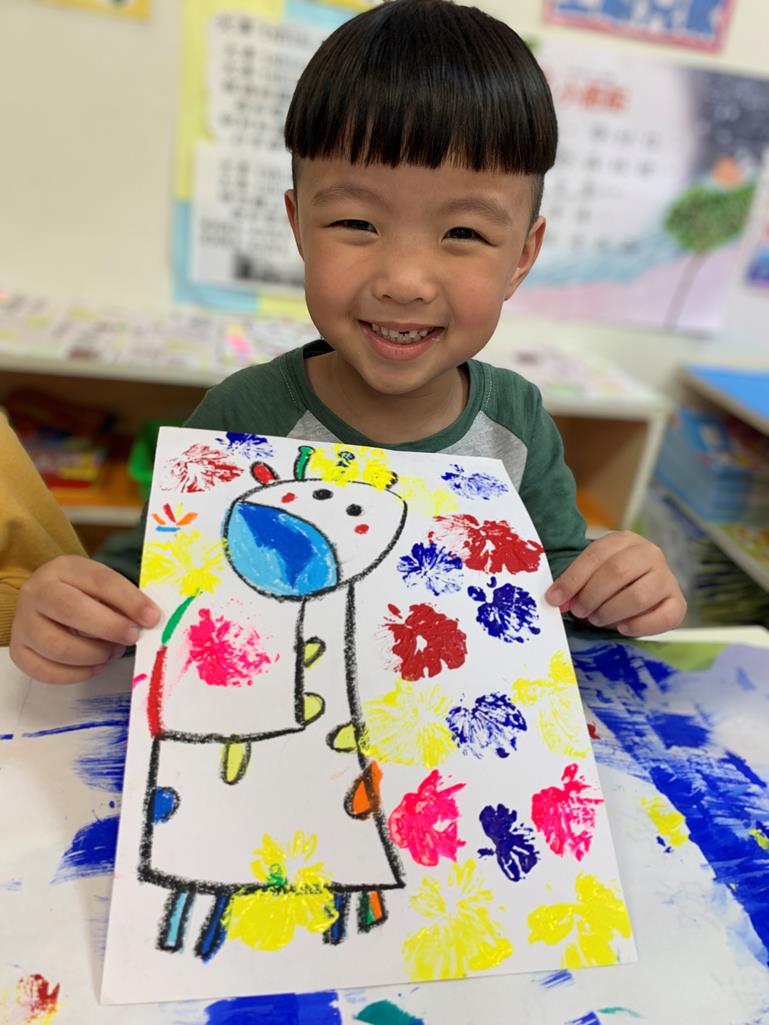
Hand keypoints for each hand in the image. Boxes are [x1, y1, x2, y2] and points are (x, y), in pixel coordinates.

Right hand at [10, 555, 160, 683]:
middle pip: (72, 610)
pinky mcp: (19, 651)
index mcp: (63, 569)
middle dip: (110, 627)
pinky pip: (46, 671)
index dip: (129, 601)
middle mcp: (37, 593)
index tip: (152, 618)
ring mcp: (24, 623)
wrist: (44, 602)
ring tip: (113, 652)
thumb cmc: (81, 594)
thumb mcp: (100, 586)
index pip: (99, 581)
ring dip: (94, 655)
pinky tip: (95, 666)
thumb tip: (149, 621)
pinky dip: (77, 674)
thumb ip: (122, 600)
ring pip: (58, 646)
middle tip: (133, 637)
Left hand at [545, 531, 685, 636]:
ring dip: (610, 611)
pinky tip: (622, 627)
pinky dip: (638, 626)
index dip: (572, 579)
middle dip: (591, 596)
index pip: (596, 555)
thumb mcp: (593, 573)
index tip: (554, 599)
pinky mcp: (678, 602)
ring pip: (638, 596)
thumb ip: (576, 583)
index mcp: (625, 540)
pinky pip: (662, 617)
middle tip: (579, 611)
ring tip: (596, 619)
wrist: (645, 587)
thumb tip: (556, 599)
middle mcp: (650, 553)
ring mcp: (668, 577)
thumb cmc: (612, 580)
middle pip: (617, 572)